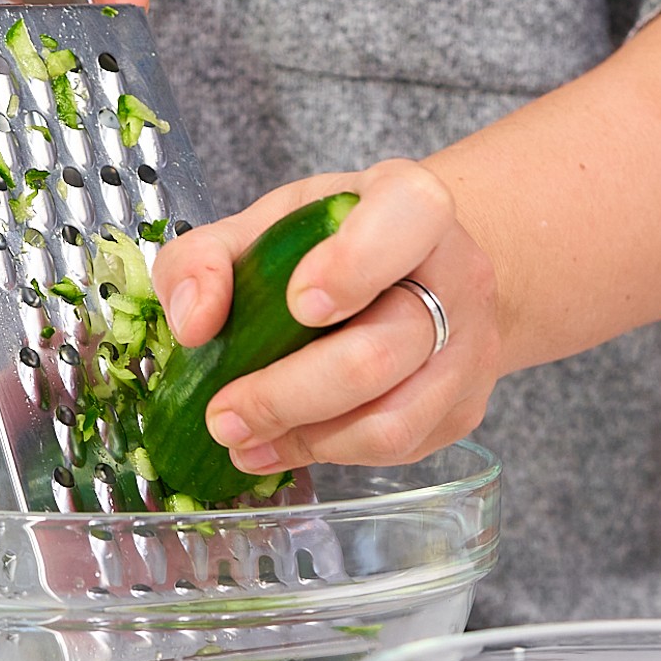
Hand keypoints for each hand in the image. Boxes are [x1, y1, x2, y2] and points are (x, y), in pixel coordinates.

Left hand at [150, 160, 500, 470]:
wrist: (414, 275)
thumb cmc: (331, 246)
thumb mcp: (262, 225)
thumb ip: (204, 257)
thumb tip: (193, 322)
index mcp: (411, 206)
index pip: (410, 218)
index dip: (353, 264)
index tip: (297, 304)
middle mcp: (456, 275)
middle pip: (380, 352)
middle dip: (286, 394)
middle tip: (223, 414)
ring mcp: (466, 349)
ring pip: (392, 420)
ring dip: (303, 439)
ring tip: (242, 438)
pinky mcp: (461, 409)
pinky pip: (397, 450)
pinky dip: (325, 454)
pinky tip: (278, 445)